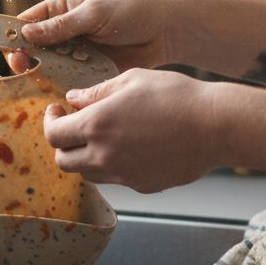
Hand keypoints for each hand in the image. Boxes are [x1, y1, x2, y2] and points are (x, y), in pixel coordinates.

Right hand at [10, 0, 173, 72]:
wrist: (164, 33)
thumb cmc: (131, 11)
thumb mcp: (95, 13)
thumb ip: (62, 25)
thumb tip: (28, 33)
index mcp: (61, 10)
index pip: (27, 23)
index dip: (15, 36)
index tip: (10, 49)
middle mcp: (63, 33)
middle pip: (33, 49)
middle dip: (26, 59)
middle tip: (25, 67)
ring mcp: (75, 54)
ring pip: (48, 68)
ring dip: (44, 75)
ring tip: (43, 80)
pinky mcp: (88, 73)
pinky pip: (68, 82)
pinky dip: (63, 88)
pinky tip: (61, 93)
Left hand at [43, 68, 219, 192]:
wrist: (216, 126)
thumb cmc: (177, 96)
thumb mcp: (132, 79)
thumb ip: (97, 92)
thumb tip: (73, 99)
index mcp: (96, 125)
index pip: (54, 134)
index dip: (49, 122)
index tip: (56, 111)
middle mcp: (104, 155)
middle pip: (63, 161)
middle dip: (62, 144)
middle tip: (72, 127)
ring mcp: (124, 175)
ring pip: (88, 174)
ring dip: (85, 157)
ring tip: (101, 137)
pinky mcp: (143, 185)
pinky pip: (117, 179)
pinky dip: (113, 165)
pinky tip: (131, 146)